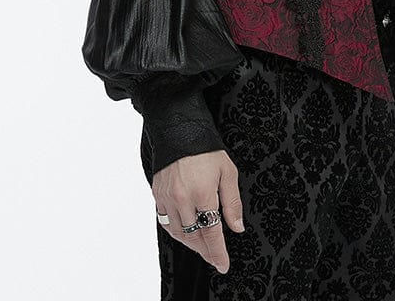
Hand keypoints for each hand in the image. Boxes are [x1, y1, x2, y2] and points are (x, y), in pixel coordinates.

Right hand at [152, 149, 244, 273]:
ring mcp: (167, 197)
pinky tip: (185, 231)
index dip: (218, 252)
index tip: (223, 265)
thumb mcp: (228, 172)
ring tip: (202, 247)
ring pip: (178, 233)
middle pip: (194, 237)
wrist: (179, 130)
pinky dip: (177, 231)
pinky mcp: (157, 194)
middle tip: (214, 258)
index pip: (211, 233)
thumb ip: (232, 202)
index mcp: (202, 193)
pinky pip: (166, 221)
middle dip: (205, 251)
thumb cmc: (206, 149)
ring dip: (191, 243)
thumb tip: (237, 228)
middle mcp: (182, 199)